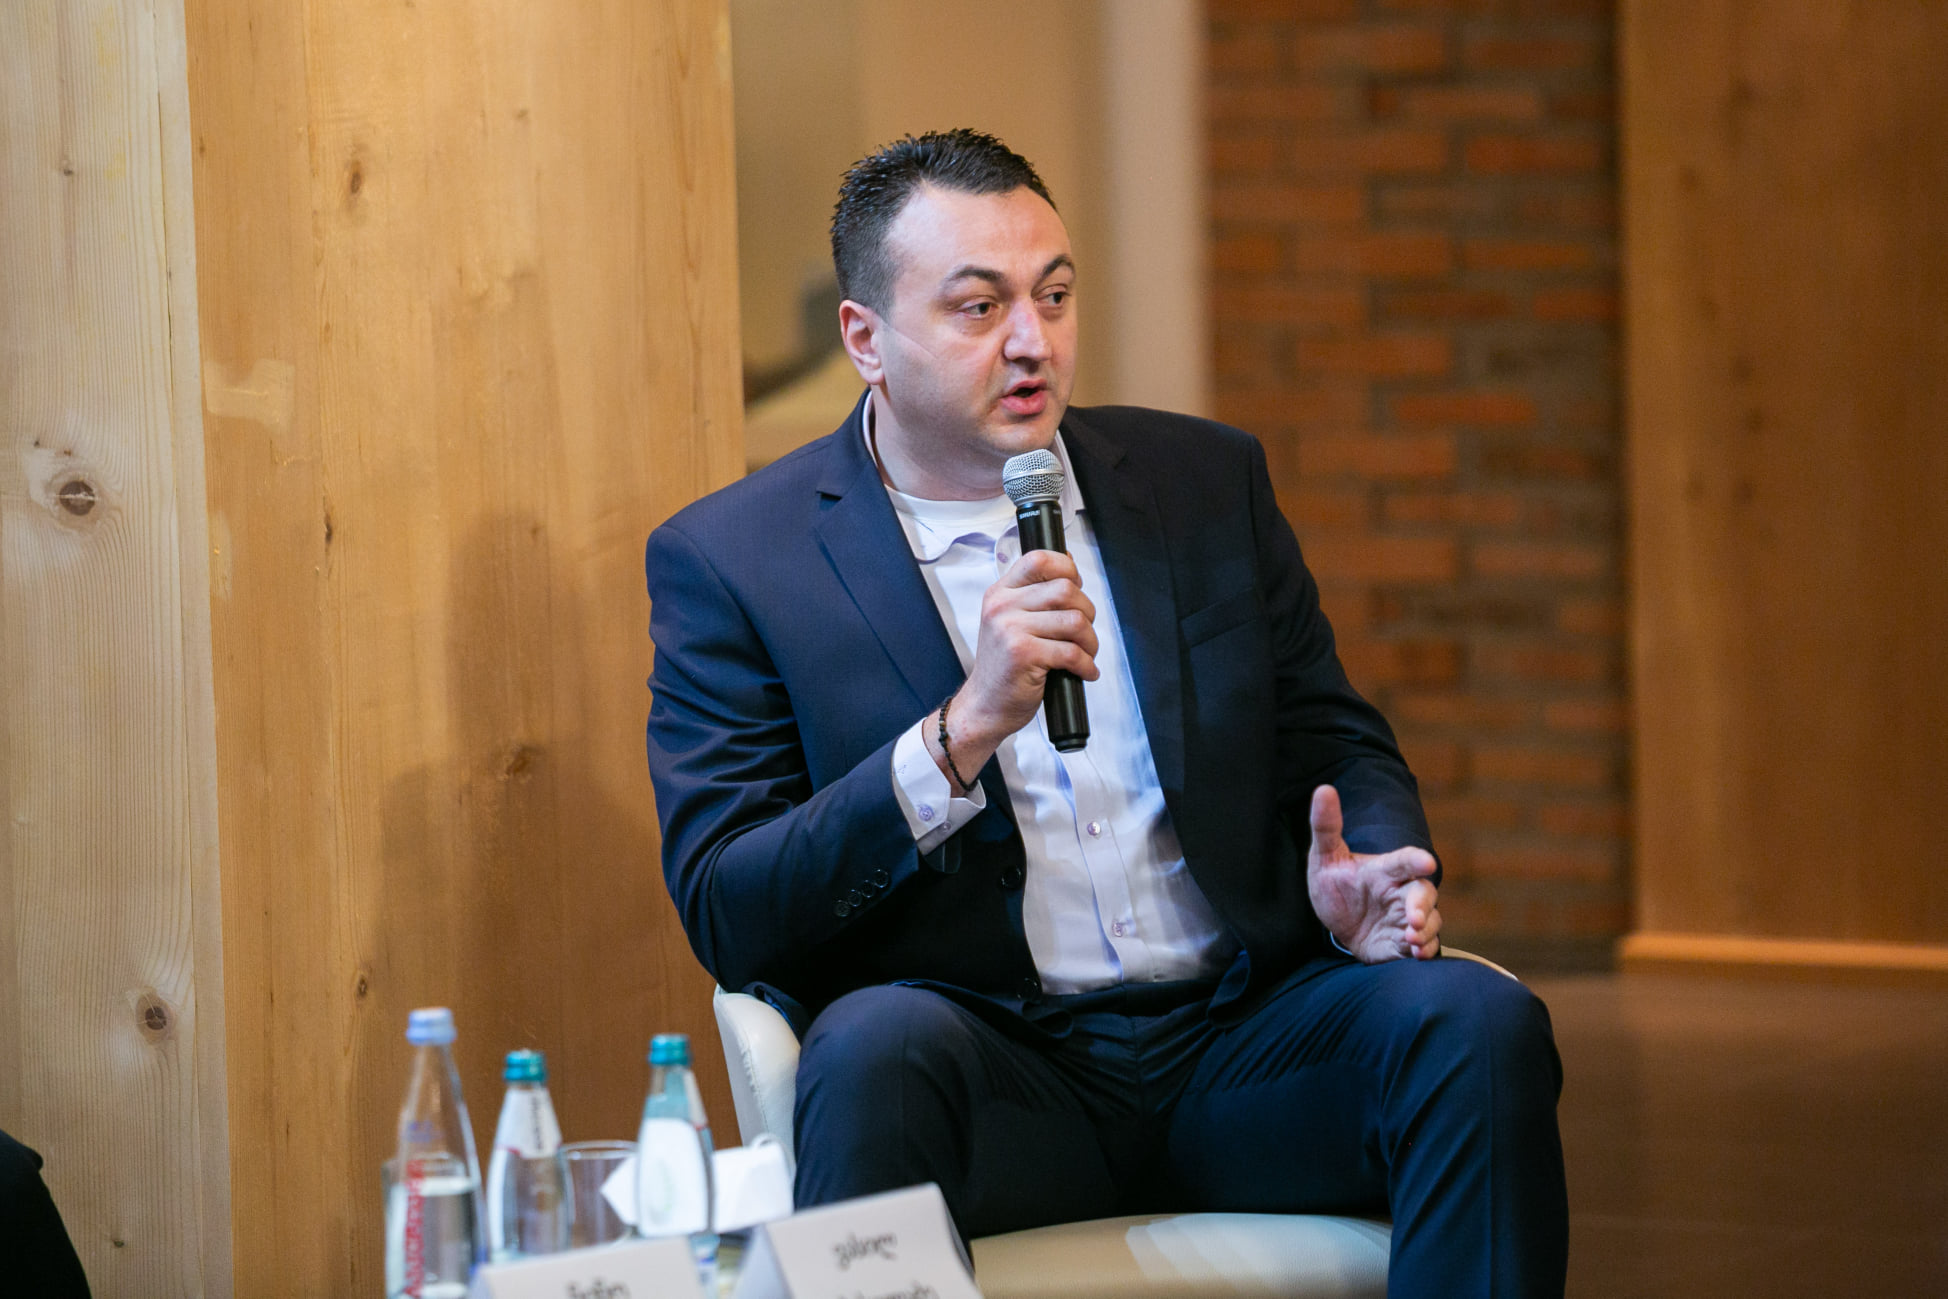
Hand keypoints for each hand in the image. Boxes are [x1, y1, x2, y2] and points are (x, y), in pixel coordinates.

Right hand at [931, 549, 1098, 781]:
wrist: (985, 706)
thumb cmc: (1004, 667)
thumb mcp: (1009, 622)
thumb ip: (1034, 594)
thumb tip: (1068, 562)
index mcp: (1000, 593)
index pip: (1038, 559)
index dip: (1067, 568)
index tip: (1076, 587)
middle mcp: (1002, 606)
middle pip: (1065, 589)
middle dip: (1087, 611)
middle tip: (1083, 632)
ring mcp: (1010, 630)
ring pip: (1074, 620)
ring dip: (1090, 641)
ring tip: (1085, 654)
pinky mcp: (1023, 654)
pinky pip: (1071, 652)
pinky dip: (1086, 665)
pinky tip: (1084, 671)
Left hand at [1305, 785, 1441, 962]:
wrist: (1336, 925)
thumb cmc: (1336, 885)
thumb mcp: (1325, 857)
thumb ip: (1326, 826)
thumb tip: (1323, 789)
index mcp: (1385, 870)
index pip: (1404, 861)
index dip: (1415, 860)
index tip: (1426, 862)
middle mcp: (1402, 892)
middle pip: (1424, 893)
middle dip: (1423, 905)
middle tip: (1413, 918)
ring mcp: (1407, 918)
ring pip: (1432, 921)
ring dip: (1426, 931)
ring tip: (1412, 939)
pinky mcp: (1406, 943)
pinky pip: (1427, 946)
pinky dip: (1426, 950)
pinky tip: (1415, 953)